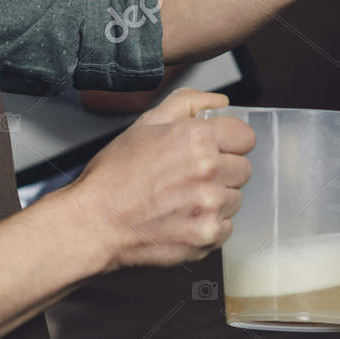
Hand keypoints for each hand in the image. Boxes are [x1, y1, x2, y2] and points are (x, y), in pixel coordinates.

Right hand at [67, 89, 254, 270]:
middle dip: (221, 171)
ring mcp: (211, 206)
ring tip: (181, 200)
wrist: (94, 222)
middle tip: (188, 178)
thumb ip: (188, 103)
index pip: (245, 137)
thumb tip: (221, 102)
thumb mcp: (145, 125)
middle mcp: (209, 171)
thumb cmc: (113, 176)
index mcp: (197, 138)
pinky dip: (208, 225)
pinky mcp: (208, 236)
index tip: (214, 150)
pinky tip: (181, 219)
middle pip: (243, 169)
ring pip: (235, 199)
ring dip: (215, 199)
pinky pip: (226, 228)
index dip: (228, 143)